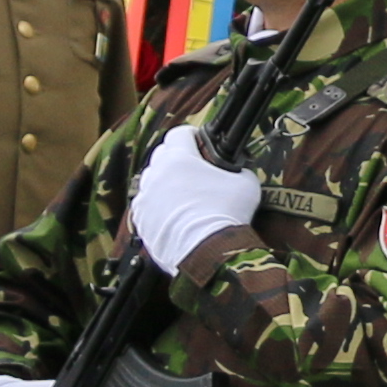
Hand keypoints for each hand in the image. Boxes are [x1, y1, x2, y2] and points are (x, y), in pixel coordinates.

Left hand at [133, 125, 264, 270]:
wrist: (208, 253)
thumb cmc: (226, 215)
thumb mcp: (245, 184)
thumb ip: (238, 170)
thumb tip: (238, 171)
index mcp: (180, 158)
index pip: (180, 133)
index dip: (193, 135)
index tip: (200, 142)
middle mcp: (157, 173)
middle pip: (162, 154)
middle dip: (176, 157)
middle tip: (194, 169)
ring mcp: (145, 197)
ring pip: (151, 179)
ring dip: (164, 181)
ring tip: (183, 194)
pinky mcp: (141, 219)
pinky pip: (146, 204)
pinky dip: (157, 205)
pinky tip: (173, 214)